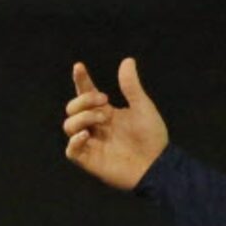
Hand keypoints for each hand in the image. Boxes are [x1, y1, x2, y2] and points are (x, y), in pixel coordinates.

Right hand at [62, 57, 169, 189]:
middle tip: (104, 100)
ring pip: (69, 125)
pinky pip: (71, 150)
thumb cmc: (152, 137)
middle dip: (84, 100)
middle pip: (73, 108)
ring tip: (103, 119)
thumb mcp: (142, 107)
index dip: (80, 80)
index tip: (79, 66)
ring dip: (83, 116)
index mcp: (105, 112)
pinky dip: (75, 140)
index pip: (85, 93)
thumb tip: (127, 60)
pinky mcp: (89, 160)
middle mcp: (95, 126)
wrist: (157, 164)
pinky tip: (88, 134)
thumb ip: (131, 86)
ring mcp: (91, 143)